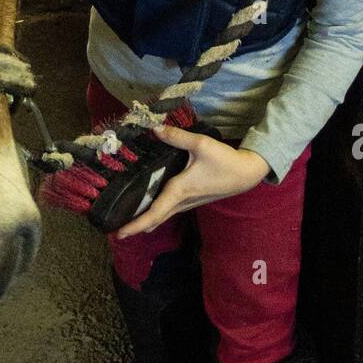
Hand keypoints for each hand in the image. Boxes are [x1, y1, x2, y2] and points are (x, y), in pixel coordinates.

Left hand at [113, 124, 271, 237]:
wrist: (246, 173)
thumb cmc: (225, 161)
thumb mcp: (201, 144)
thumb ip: (177, 136)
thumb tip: (154, 128)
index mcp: (179, 190)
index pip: (154, 213)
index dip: (136, 225)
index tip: (119, 234)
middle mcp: (181, 201)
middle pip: (155, 219)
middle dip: (136, 226)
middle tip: (116, 231)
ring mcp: (187, 203)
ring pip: (162, 216)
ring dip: (145, 220)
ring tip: (126, 219)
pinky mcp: (192, 200)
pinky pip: (169, 210)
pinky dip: (156, 212)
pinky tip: (148, 205)